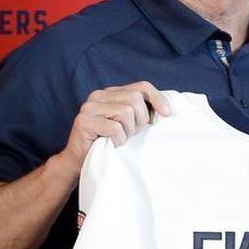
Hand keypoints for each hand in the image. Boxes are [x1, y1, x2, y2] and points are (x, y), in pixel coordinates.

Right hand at [50, 81, 171, 177]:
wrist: (80, 161)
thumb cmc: (109, 142)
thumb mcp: (129, 123)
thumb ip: (140, 111)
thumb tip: (166, 109)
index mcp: (111, 93)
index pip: (141, 86)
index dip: (157, 98)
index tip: (167, 114)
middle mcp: (98, 95)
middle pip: (135, 99)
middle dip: (141, 120)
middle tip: (132, 134)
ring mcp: (89, 107)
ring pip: (126, 112)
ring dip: (128, 131)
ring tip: (120, 139)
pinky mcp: (84, 122)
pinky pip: (114, 128)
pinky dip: (118, 140)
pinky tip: (112, 144)